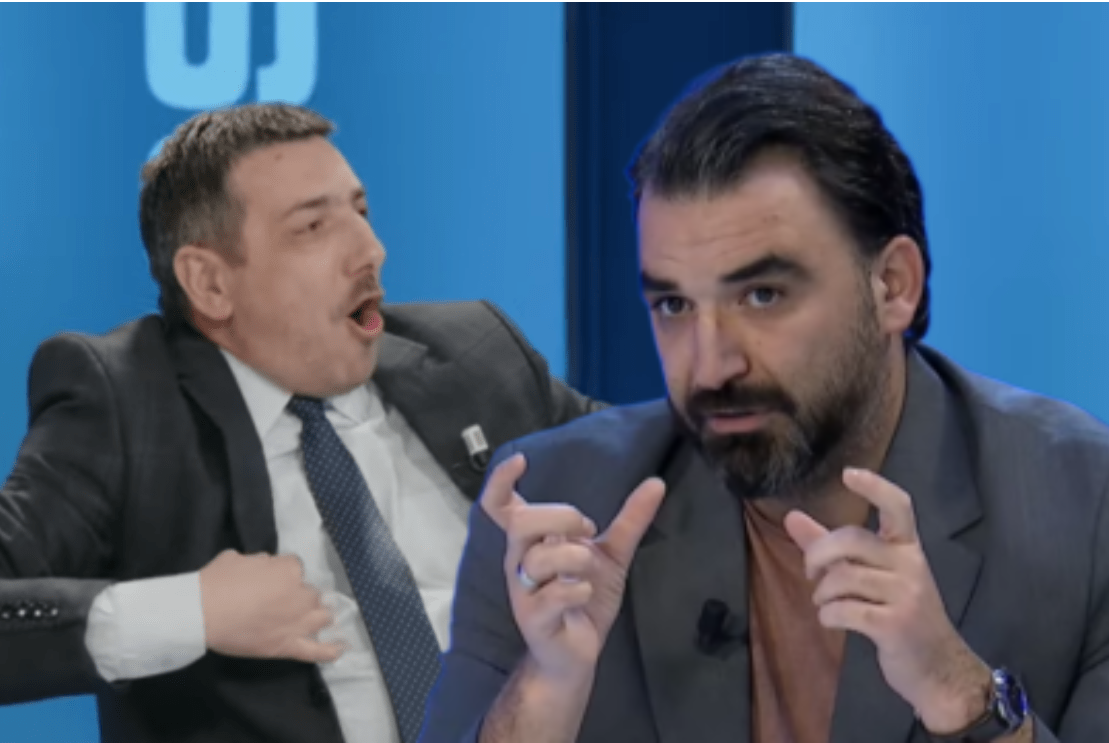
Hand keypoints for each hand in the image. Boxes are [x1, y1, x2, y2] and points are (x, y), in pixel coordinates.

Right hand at [199, 550, 342, 663]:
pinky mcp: (288, 645)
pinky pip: (315, 650)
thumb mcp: (239, 558)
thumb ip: (260, 563)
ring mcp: (297, 621)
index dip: (285, 574)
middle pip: (312, 592)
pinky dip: (330, 650)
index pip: (296, 568)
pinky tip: (341, 648)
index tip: (273, 580)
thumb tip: (265, 567)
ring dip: (318, 614)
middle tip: (282, 600)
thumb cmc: (217, 582)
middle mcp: (301, 594)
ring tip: (313, 617)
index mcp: (290, 569)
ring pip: (321, 616)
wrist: (201, 613)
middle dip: (300, 594)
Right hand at [481, 454, 665, 682]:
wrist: (578, 653)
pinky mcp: (534, 619)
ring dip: (574, 558)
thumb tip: (656, 484)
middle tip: (587, 529)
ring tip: (590, 570)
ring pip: (537, 559)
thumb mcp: (612, 555)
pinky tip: (586, 594)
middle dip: (561, 517)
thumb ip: (629, 520)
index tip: (521, 460)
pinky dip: (576, 590)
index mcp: (531, 541)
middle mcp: (519, 561)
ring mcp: (523, 591)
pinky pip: (552, 596)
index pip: (498, 506)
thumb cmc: (585, 597)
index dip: (500, 481)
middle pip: (521, 522)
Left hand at [784, 468, 990, 733]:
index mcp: (907, 548)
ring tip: (825, 603)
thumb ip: (831, 545)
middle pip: (851, 539)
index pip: (898, 506)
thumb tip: (791, 516)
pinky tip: (832, 620)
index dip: (875, 487)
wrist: (939, 669)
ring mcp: (906, 595)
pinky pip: (845, 610)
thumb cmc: (900, 614)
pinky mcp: (895, 625)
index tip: (848, 474)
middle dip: (817, 554)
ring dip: (821, 592)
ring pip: (843, 577)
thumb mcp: (872, 576)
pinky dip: (828, 615)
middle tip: (811, 574)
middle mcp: (910, 565)